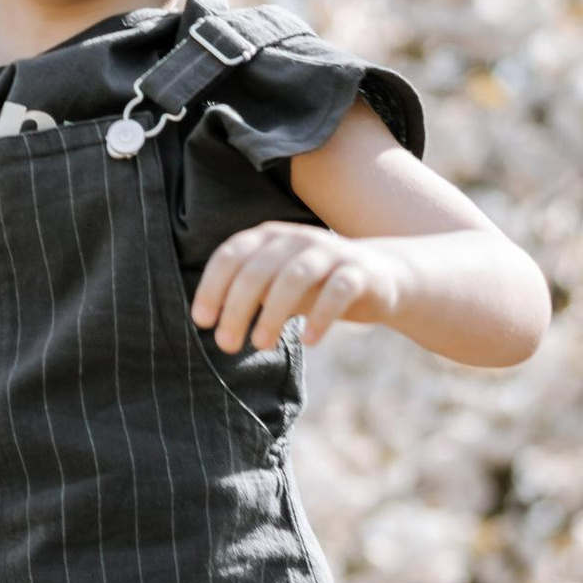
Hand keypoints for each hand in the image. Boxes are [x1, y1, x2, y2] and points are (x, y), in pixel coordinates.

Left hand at [193, 221, 406, 355]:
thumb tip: (209, 321)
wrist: (380, 276)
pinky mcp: (359, 272)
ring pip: (294, 277)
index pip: (231, 255)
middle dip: (236, 308)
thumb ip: (248, 295)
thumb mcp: (276, 286)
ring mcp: (330, 252)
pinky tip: (310, 341)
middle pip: (258, 269)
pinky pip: (338, 291)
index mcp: (270, 237)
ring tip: (261, 344)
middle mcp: (297, 239)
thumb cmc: (315, 285)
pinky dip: (321, 316)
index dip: (212, 287)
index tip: (202, 321)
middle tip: (226, 344)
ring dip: (273, 313)